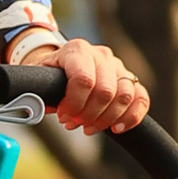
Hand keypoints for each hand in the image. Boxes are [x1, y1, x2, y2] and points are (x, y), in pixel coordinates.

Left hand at [17, 33, 147, 134]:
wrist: (62, 65)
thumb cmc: (49, 74)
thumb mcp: (37, 78)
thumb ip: (36, 92)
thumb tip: (40, 108)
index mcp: (77, 50)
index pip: (84, 79)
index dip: (73, 104)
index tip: (62, 115)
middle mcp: (101, 55)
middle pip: (106, 91)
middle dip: (89, 115)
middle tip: (74, 123)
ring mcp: (118, 66)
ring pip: (124, 96)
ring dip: (106, 119)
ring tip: (88, 126)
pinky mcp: (130, 80)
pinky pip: (141, 98)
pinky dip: (132, 117)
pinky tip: (116, 128)